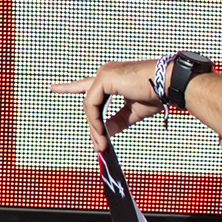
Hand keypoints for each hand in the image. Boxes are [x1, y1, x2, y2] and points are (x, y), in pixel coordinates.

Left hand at [55, 60, 169, 151]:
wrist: (168, 85)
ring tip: (102, 144)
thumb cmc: (156, 94)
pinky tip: (102, 132)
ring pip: (89, 106)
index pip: (86, 86)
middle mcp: (105, 73)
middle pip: (90, 104)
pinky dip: (95, 121)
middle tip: (99, 147)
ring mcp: (104, 74)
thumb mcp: (132, 112)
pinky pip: (91, 105)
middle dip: (93, 127)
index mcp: (111, 79)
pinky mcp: (104, 78)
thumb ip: (117, 121)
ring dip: (94, 128)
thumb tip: (104, 133)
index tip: (53, 87)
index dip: (69, 87)